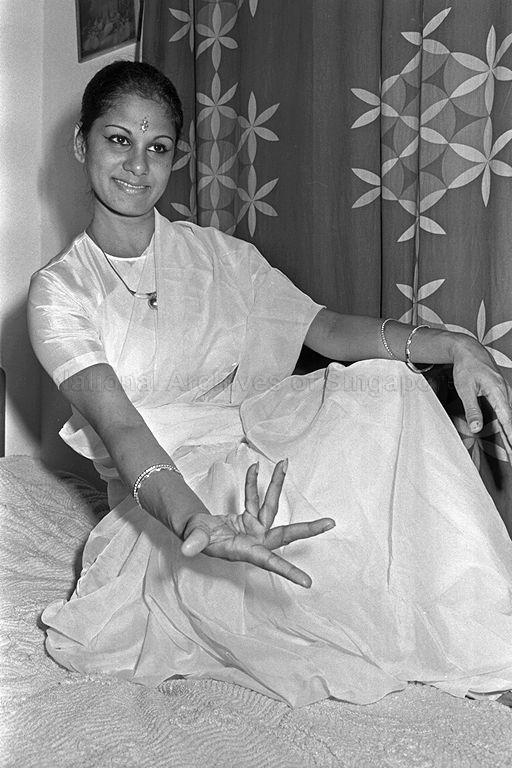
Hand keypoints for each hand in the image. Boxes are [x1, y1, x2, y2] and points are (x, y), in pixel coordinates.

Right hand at [180, 460, 334, 587]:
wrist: (194, 531)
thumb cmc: (196, 539)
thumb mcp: (195, 539)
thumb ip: (194, 543)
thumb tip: (187, 549)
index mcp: (246, 551)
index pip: (270, 562)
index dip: (288, 571)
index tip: (307, 583)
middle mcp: (256, 540)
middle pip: (286, 533)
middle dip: (308, 529)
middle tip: (331, 523)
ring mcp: (255, 528)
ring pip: (271, 505)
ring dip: (276, 484)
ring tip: (284, 463)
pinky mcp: (250, 517)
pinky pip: (254, 498)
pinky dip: (253, 483)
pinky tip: (255, 468)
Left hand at [451, 334, 511, 459]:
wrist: (469, 350)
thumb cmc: (466, 368)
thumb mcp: (465, 389)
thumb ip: (472, 409)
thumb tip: (476, 429)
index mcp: (498, 392)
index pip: (507, 420)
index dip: (511, 437)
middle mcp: (505, 393)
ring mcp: (505, 392)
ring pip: (510, 417)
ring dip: (511, 435)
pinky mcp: (502, 393)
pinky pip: (507, 412)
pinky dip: (508, 425)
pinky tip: (508, 436)